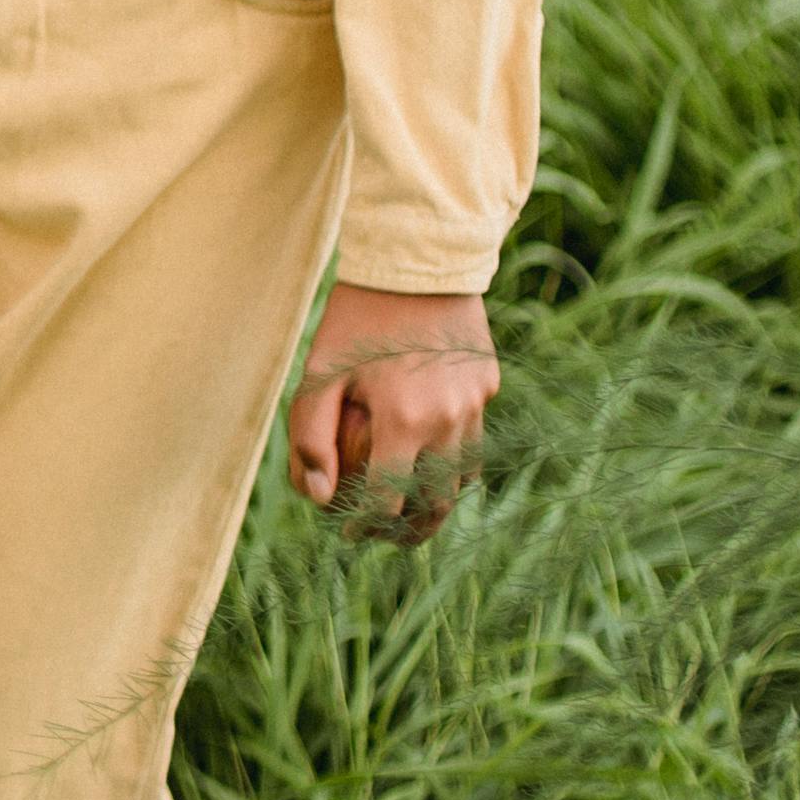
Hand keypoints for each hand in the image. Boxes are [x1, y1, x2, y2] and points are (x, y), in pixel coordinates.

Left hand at [288, 281, 496, 535]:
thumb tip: (318, 497)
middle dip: (411, 530)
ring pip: (462, 475)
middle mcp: (450, 420)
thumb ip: (310, 437)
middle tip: (385, 536)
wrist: (416, 263)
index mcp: (406, 421)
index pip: (389, 501)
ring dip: (437, 497)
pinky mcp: (489, 385)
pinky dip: (453, 456)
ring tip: (408, 505)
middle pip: (437, 503)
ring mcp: (477, 404)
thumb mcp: (318, 373)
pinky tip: (427, 456)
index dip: (365, 525)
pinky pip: (474, 436)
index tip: (348, 531)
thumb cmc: (355, 319)